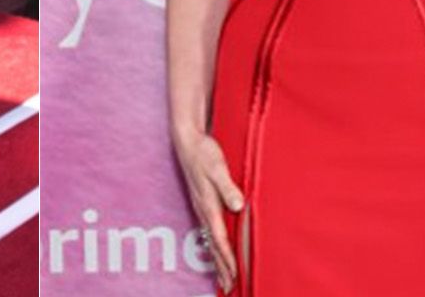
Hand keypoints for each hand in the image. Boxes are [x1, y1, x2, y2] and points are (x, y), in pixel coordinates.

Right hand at [174, 131, 243, 292]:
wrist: (187, 142)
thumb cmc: (204, 153)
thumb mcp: (218, 168)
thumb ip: (228, 187)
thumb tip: (237, 205)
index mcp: (208, 205)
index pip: (220, 239)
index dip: (228, 259)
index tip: (235, 275)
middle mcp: (203, 211)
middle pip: (214, 246)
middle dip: (222, 268)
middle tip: (229, 287)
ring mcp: (201, 208)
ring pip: (210, 241)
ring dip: (217, 261)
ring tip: (223, 278)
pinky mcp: (201, 203)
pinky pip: (208, 232)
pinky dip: (214, 247)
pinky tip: (216, 251)